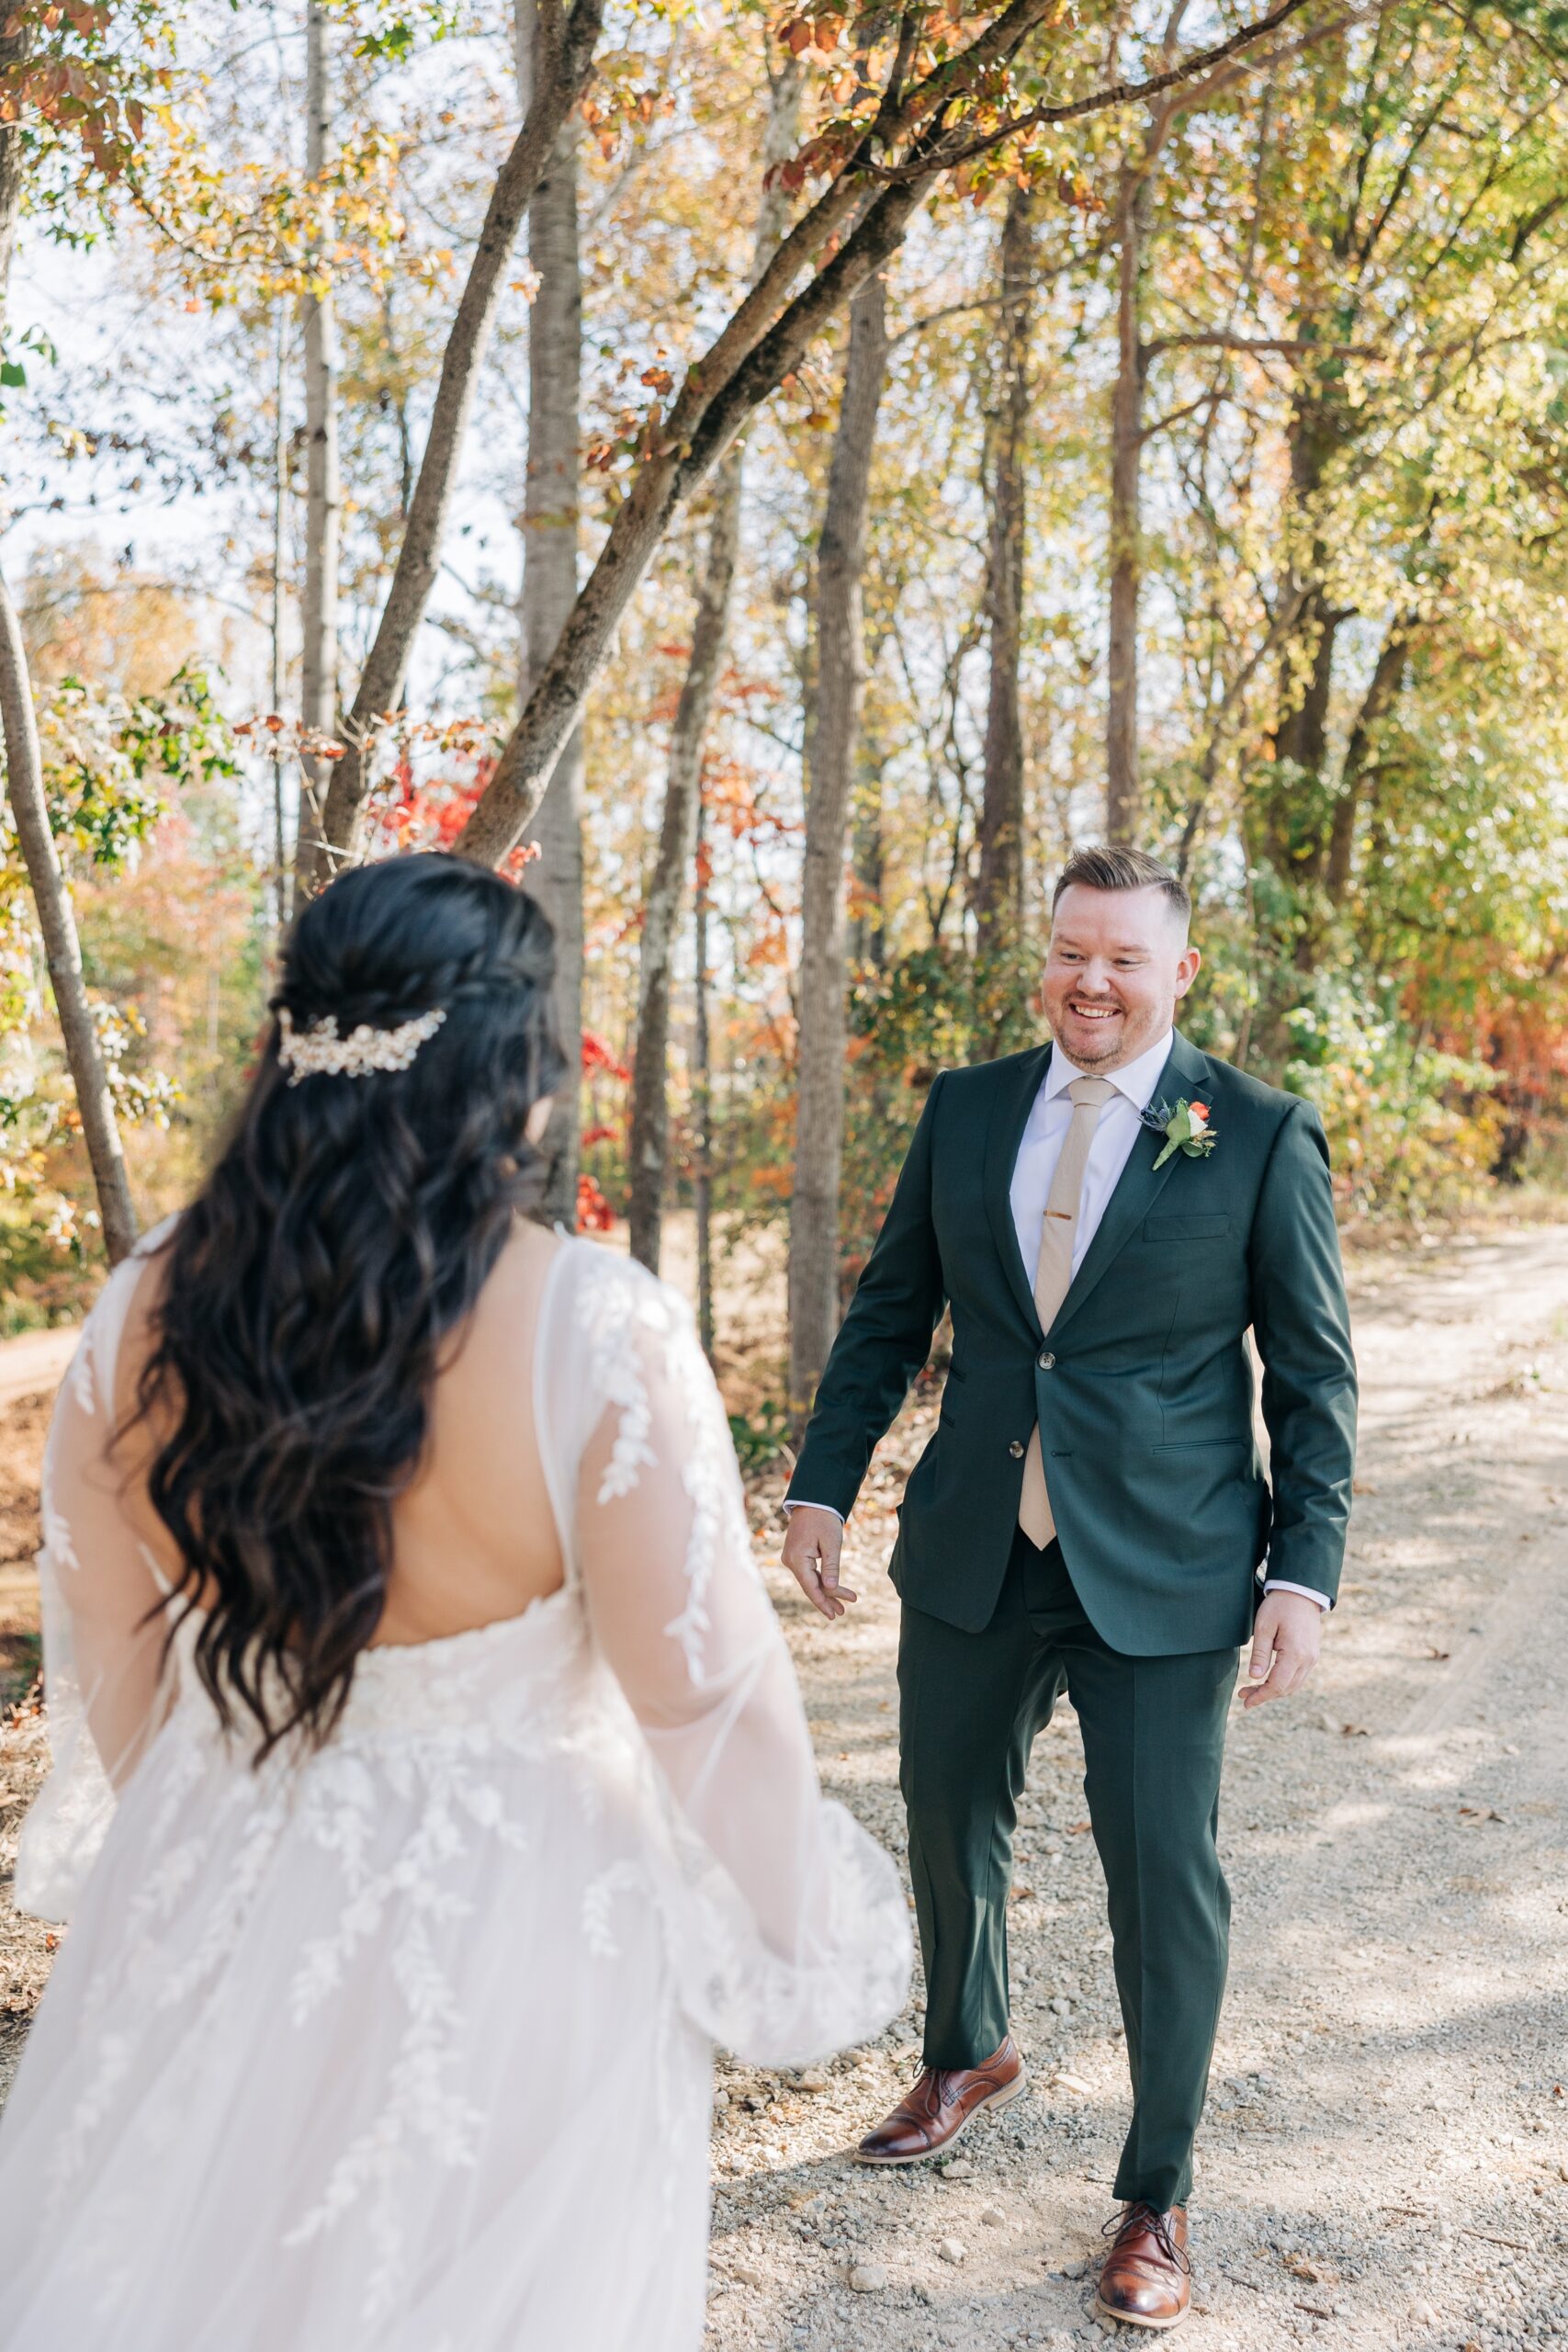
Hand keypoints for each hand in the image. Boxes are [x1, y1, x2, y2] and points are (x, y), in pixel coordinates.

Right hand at [780, 1506, 858, 1620]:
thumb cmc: (824, 1519)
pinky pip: (809, 1572)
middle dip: (827, 1599)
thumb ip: (831, 1566)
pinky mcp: (796, 1555)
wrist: (813, 1499)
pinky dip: (821, 1581)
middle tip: (842, 1613)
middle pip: (810, 1586)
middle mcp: (790, 1561)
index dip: (823, 1603)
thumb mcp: (832, 1542)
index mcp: (797, 1559)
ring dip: (826, 1591)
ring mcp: (791, 1558)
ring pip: (810, 1581)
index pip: (811, 1588)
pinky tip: (831, 1590)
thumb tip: (830, 1588)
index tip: (835, 1615)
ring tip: (842, 1606)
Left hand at [1241, 1589, 1322, 1708]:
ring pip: (1293, 1685)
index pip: (1278, 1685)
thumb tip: (1254, 1677)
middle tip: (1243, 1694)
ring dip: (1274, 1690)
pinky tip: (1268, 1679)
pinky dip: (1283, 1682)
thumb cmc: (1280, 1606)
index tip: (1246, 1702)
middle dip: (1264, 1695)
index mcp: (1295, 1653)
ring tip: (1253, 1689)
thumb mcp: (1264, 1626)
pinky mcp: (1312, 1655)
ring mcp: (1312, 1658)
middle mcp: (1308, 1660)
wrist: (1301, 1592)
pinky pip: (1298, 1676)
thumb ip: (1260, 1653)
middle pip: (1286, 1689)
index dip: (1261, 1696)